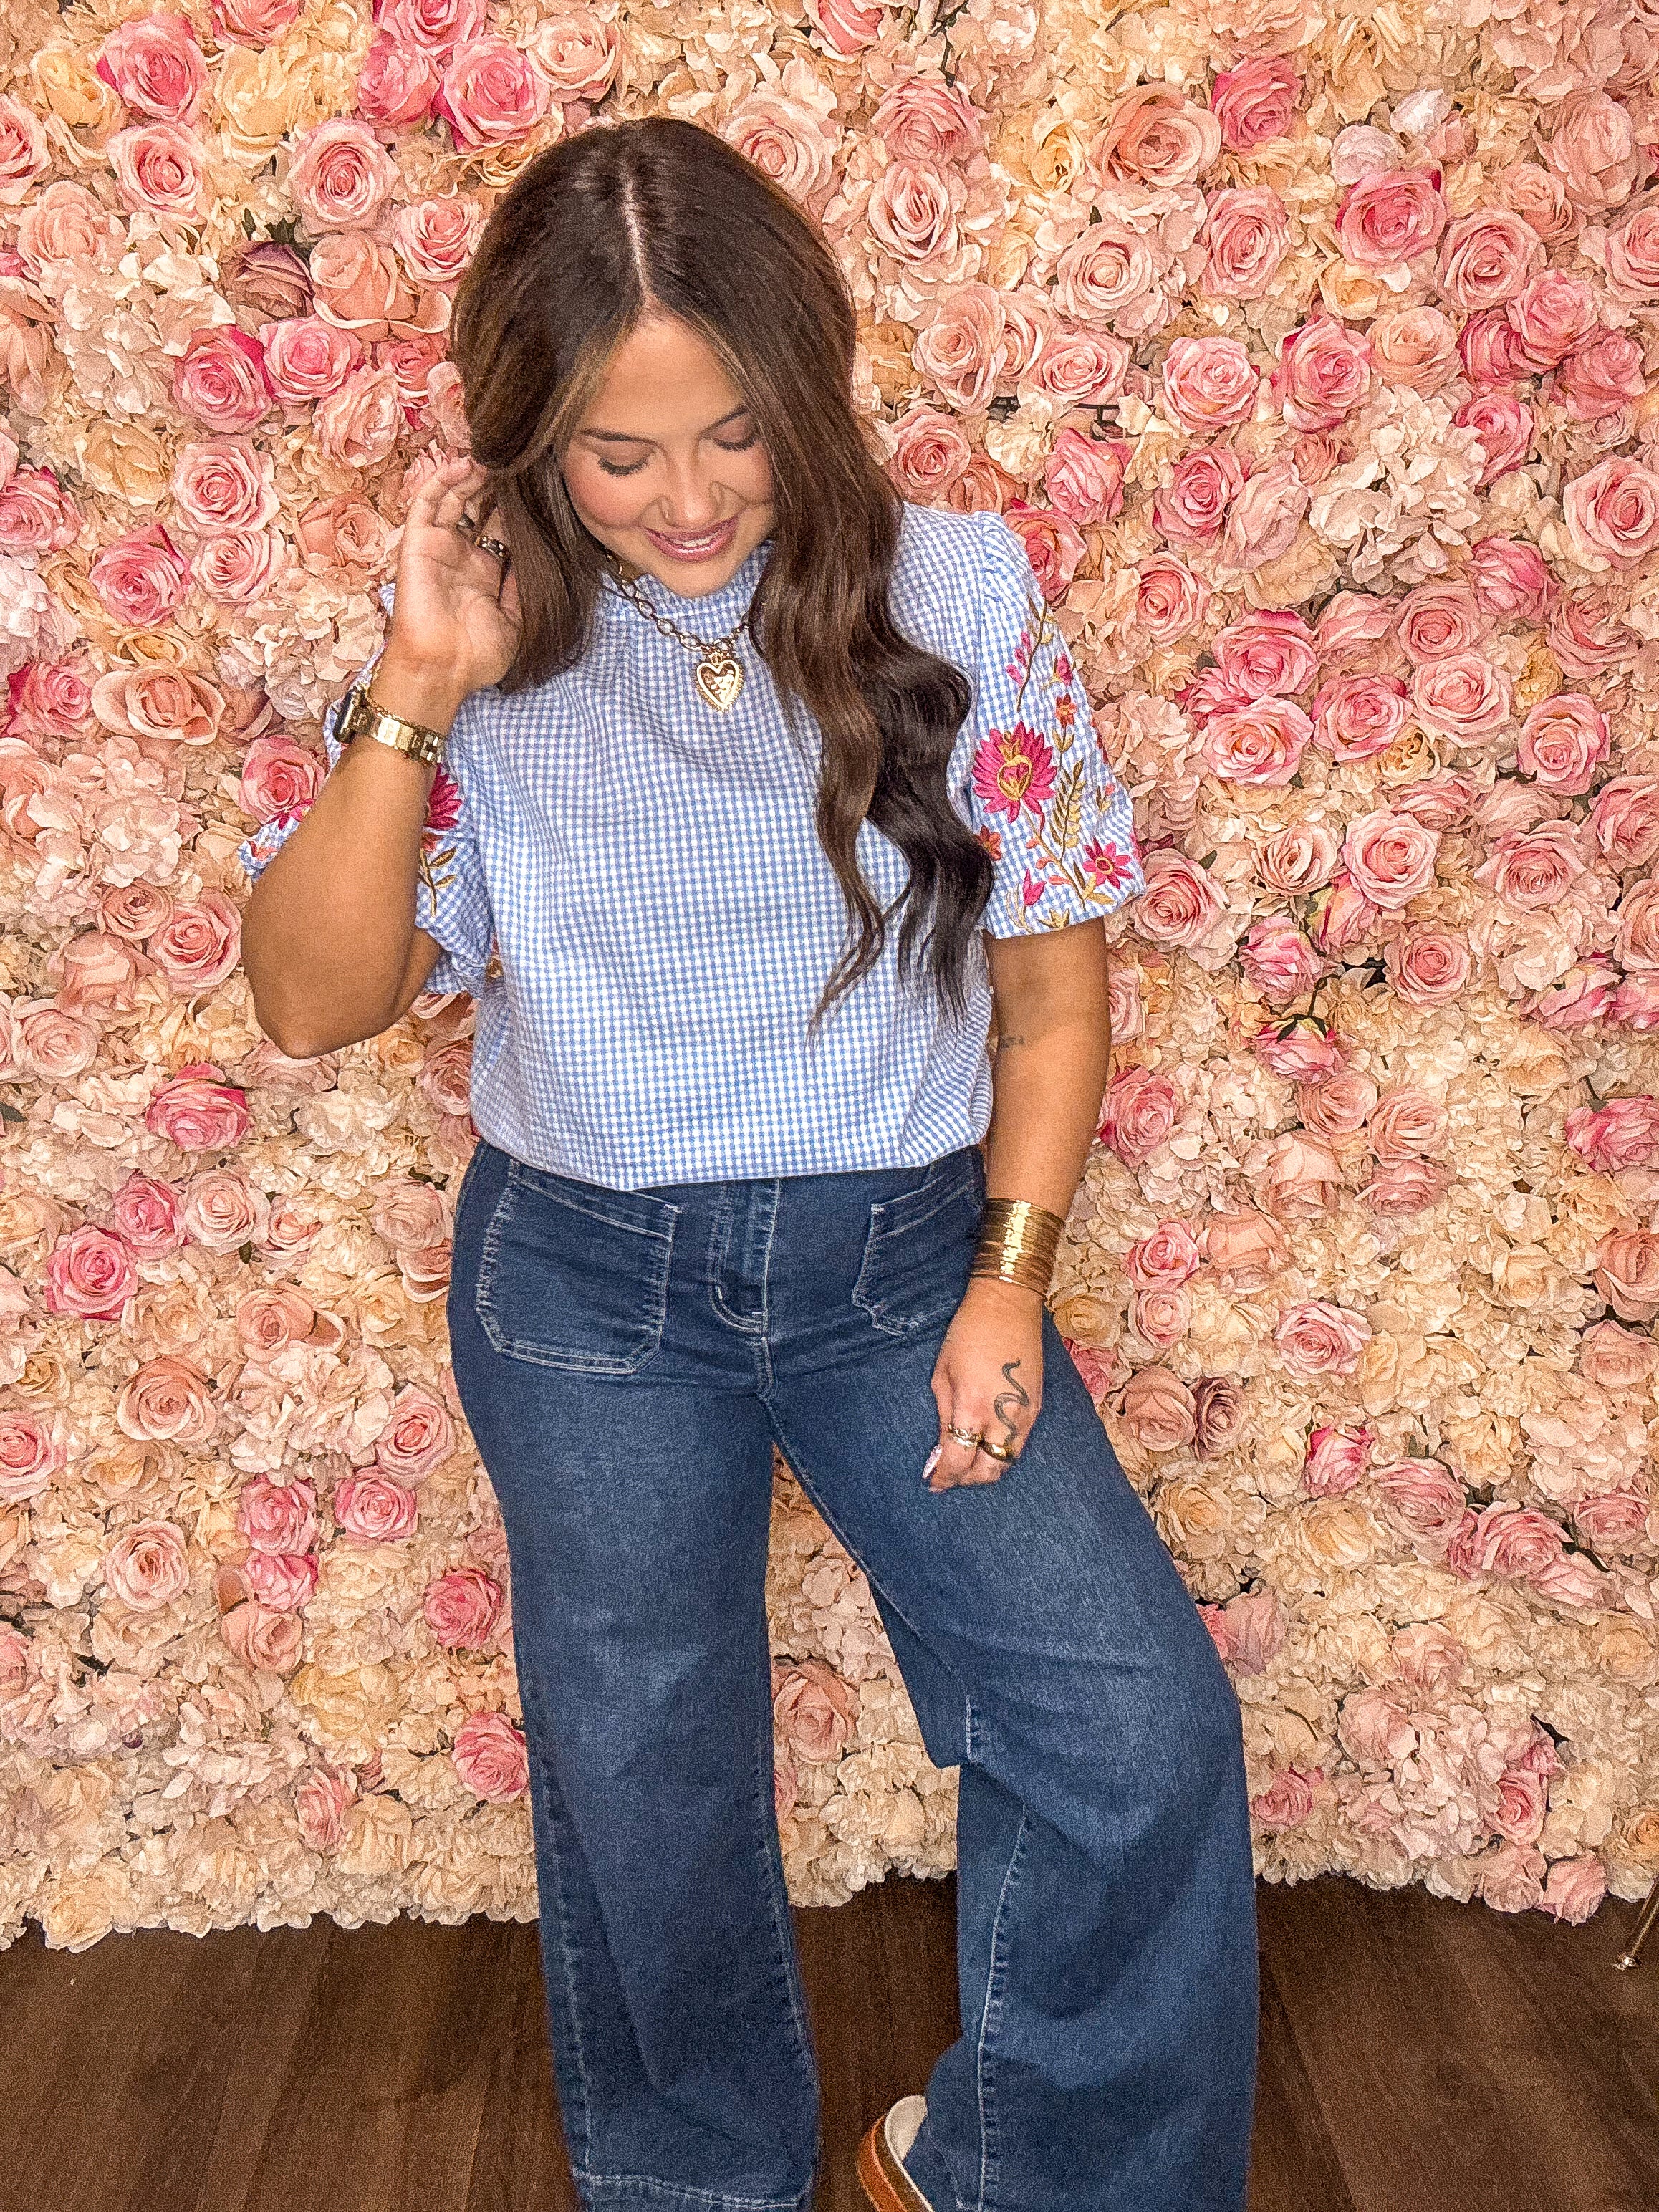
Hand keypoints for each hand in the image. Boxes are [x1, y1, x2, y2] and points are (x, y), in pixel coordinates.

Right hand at [383, 455, 521, 708]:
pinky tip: (463, 464)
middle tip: (514, 465)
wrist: (442, 669)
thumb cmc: (477, 656)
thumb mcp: (516, 621)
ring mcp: (438, 548)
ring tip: (491, 457)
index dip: (513, 509)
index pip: (499, 529)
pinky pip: (426, 504)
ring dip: (469, 477)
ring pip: (452, 499)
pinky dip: (442, 481)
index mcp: (483, 574)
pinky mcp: (418, 543)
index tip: (534, 488)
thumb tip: (538, 557)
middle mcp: (460, 557)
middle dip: (493, 486)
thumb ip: (523, 587)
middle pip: (476, 509)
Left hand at [926, 1277, 1042, 1491]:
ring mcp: (1025, 1415)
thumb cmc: (966, 1335)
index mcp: (972, 1407)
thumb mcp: (942, 1375)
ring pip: (1008, 1462)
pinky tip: (986, 1444)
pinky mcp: (1037, 1408)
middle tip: (949, 1475)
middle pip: (989, 1472)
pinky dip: (1001, 1453)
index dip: (944, 1478)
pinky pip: (1020, 1445)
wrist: (1008, 1305)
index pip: (959, 1461)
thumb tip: (939, 1456)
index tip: (932, 1483)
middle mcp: (1003, 1418)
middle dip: (966, 1480)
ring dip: (985, 1469)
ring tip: (965, 1460)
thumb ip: (943, 1420)